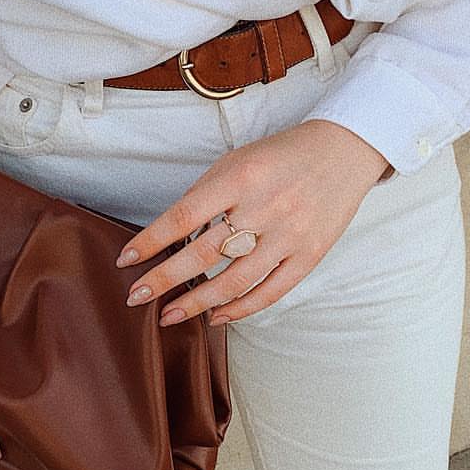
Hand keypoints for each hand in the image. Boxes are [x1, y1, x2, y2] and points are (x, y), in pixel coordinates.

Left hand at [115, 120, 390, 326]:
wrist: (343, 152)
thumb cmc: (282, 156)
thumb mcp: (238, 162)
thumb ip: (205, 196)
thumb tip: (169, 237)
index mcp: (241, 178)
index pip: (184, 216)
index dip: (151, 241)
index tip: (125, 260)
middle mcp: (265, 208)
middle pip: (204, 254)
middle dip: (164, 280)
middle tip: (135, 297)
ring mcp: (290, 235)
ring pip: (234, 281)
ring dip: (197, 303)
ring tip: (170, 315)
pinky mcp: (309, 256)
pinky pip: (270, 292)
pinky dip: (240, 309)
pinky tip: (216, 317)